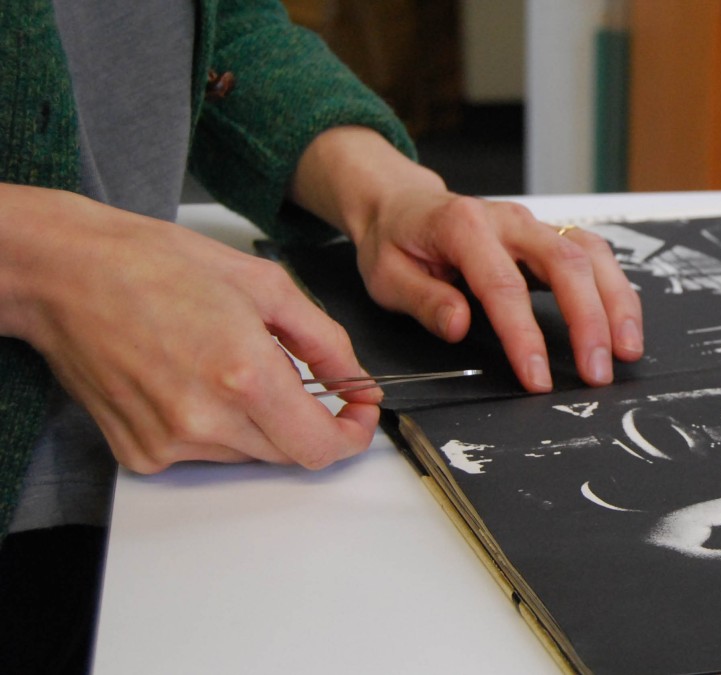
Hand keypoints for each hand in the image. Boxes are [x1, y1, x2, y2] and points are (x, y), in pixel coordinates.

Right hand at [0, 185, 379, 472]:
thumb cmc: (154, 265)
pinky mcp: (140, 452)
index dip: (351, 436)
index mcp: (243, 376)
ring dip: (258, 420)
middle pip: (288, 454)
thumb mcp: (265, 285)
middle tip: (294, 375)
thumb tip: (357, 379)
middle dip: (305, 420)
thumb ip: (324, 339)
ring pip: (247, 454)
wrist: (67, 273)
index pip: (320, 447)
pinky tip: (191, 379)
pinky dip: (215, 425)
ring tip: (226, 363)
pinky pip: (203, 454)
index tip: (357, 415)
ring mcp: (168, 442)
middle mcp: (205, 420)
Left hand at [291, 127, 643, 391]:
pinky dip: (615, 290)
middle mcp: (508, 220)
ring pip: (591, 255)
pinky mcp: (549, 235)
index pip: (503, 285)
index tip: (538, 377)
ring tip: (626, 350)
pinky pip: (594, 256)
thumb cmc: (395, 241)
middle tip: (597, 372)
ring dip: (616, 303)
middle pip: (565, 263)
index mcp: (463, 226)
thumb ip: (424, 300)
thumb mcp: (387, 274)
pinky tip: (624, 325)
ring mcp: (534, 225)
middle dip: (589, 321)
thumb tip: (460, 325)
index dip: (524, 335)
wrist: (401, 203)